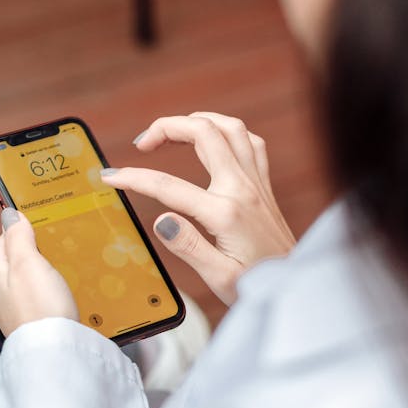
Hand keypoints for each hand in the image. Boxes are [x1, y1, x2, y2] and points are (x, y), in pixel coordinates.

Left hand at [0, 208, 78, 338]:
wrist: (53, 351)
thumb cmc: (40, 305)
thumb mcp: (28, 262)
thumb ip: (18, 236)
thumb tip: (9, 214)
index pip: (6, 238)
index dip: (26, 230)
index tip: (46, 227)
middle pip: (16, 261)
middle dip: (35, 253)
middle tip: (57, 249)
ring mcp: (10, 310)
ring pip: (26, 281)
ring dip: (42, 274)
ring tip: (61, 272)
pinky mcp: (27, 324)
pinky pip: (36, 300)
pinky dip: (47, 294)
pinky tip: (60, 296)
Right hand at [101, 113, 295, 304]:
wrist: (296, 286)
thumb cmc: (257, 286)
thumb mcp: (220, 278)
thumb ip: (189, 246)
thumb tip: (161, 220)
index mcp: (225, 213)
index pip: (169, 186)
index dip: (134, 177)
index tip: (111, 177)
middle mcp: (243, 189)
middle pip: (203, 132)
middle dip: (166, 127)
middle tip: (142, 145)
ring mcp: (256, 183)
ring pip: (229, 127)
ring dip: (197, 120)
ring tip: (172, 132)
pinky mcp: (264, 185)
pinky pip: (249, 141)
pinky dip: (226, 132)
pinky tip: (212, 141)